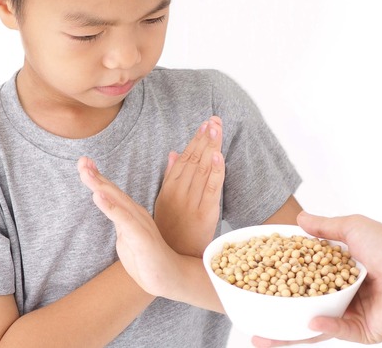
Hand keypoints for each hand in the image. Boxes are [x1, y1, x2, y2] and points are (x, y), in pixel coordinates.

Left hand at [77, 156, 182, 297]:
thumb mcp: (127, 238)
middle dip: (95, 175)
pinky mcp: (141, 237)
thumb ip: (119, 222)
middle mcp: (135, 214)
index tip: (84, 163)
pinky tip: (98, 196)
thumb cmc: (148, 259)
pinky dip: (110, 207)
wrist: (170, 277)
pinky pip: (124, 220)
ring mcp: (139, 224)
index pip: (111, 193)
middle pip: (112, 191)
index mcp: (130, 214)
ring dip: (100, 185)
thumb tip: (108, 210)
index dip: (97, 177)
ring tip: (86, 172)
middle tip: (82, 160)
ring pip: (117, 201)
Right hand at [154, 116, 224, 256]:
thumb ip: (170, 177)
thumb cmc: (168, 234)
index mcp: (168, 190)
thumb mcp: (163, 203)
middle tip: (214, 119)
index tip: (204, 124)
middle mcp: (179, 194)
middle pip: (194, 160)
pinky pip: (212, 190)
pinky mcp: (205, 215)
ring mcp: (192, 203)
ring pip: (203, 170)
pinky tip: (219, 156)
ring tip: (216, 128)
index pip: (184, 159)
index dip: (195, 140)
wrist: (174, 262)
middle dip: (205, 138)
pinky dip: (216, 172)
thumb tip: (174, 152)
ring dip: (211, 147)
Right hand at [251, 212, 381, 346]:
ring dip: (291, 333)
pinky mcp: (364, 331)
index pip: (301, 282)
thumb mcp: (351, 228)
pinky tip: (312, 321)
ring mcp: (352, 316)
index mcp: (337, 275)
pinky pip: (340, 331)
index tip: (256, 286)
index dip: (280, 285)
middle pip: (303, 311)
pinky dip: (325, 326)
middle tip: (253, 323)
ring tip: (267, 335)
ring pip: (316, 328)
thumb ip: (323, 227)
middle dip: (278, 319)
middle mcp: (342, 297)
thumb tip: (299, 219)